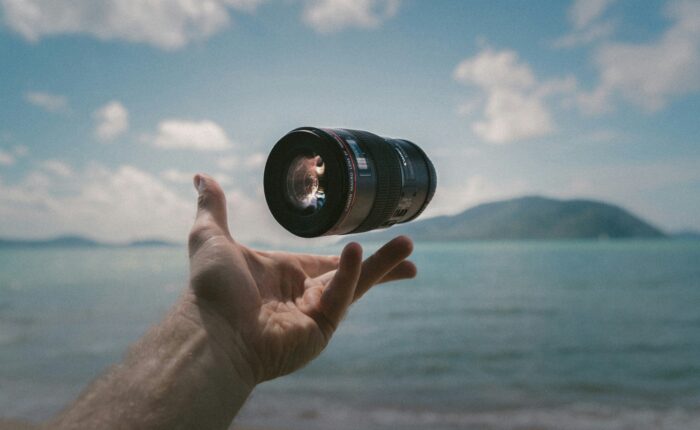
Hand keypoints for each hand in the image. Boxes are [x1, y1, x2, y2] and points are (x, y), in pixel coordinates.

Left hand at [186, 174, 415, 385]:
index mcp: (285, 275)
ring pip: (356, 285)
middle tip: (409, 246)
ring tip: (408, 245)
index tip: (365, 247)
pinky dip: (350, 275)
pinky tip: (357, 251)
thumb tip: (202, 176)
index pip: (327, 262)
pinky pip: (340, 297)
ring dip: (382, 266)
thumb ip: (213, 206)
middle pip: (352, 275)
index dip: (350, 255)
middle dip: (382, 263)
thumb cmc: (210, 290)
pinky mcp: (319, 331)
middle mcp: (303, 296)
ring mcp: (313, 315)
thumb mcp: (211, 237)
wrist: (209, 331)